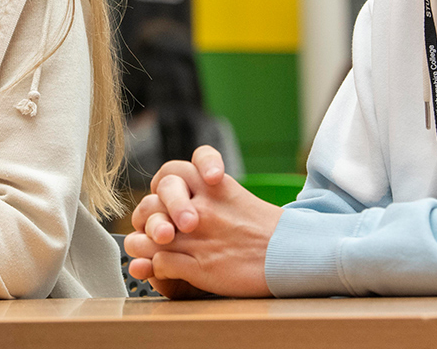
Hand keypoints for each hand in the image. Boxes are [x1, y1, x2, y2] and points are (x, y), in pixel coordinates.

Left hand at [123, 145, 280, 297]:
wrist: (293, 256)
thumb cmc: (266, 231)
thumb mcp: (237, 200)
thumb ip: (205, 198)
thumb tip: (172, 212)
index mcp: (215, 187)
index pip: (177, 168)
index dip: (166, 181)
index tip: (173, 195)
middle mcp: (204, 207)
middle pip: (156, 200)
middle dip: (149, 213)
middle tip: (158, 228)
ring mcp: (200, 237)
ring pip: (150, 234)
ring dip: (143, 242)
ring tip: (147, 247)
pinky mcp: (201, 266)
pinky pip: (161, 262)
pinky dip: (155, 266)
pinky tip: (163, 268)